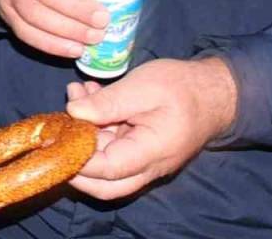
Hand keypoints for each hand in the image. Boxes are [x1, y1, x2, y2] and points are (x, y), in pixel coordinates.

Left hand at [65, 58, 237, 199]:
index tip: (56, 138)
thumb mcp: (144, 86)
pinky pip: (112, 146)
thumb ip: (108, 102)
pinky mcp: (139, 150)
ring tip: (77, 92)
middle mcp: (147, 166)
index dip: (77, 160)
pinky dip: (96, 124)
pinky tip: (88, 95)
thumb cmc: (183, 88)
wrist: (215, 91)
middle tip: (58, 126)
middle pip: (104, 184)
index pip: (107, 171)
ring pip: (104, 161)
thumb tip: (73, 112)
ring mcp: (143, 161)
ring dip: (84, 131)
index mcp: (151, 153)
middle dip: (74, 159)